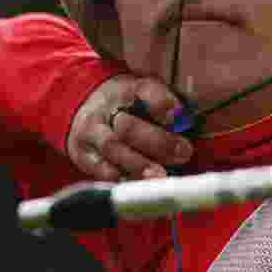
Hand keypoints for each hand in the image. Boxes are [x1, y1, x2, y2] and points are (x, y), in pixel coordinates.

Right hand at [66, 74, 193, 180]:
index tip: (181, 118)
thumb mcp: (149, 94)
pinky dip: (120, 177)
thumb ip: (169, 108)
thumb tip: (188, 125)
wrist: (87, 104)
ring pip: (113, 147)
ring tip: (160, 176)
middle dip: (158, 142)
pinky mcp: (82, 152)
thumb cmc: (131, 103)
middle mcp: (108, 107)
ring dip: (139, 164)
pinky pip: (99, 168)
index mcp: (130, 87)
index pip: (146, 90)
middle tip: (183, 153)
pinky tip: (138, 183)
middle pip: (130, 125)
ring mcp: (91, 130)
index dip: (164, 104)